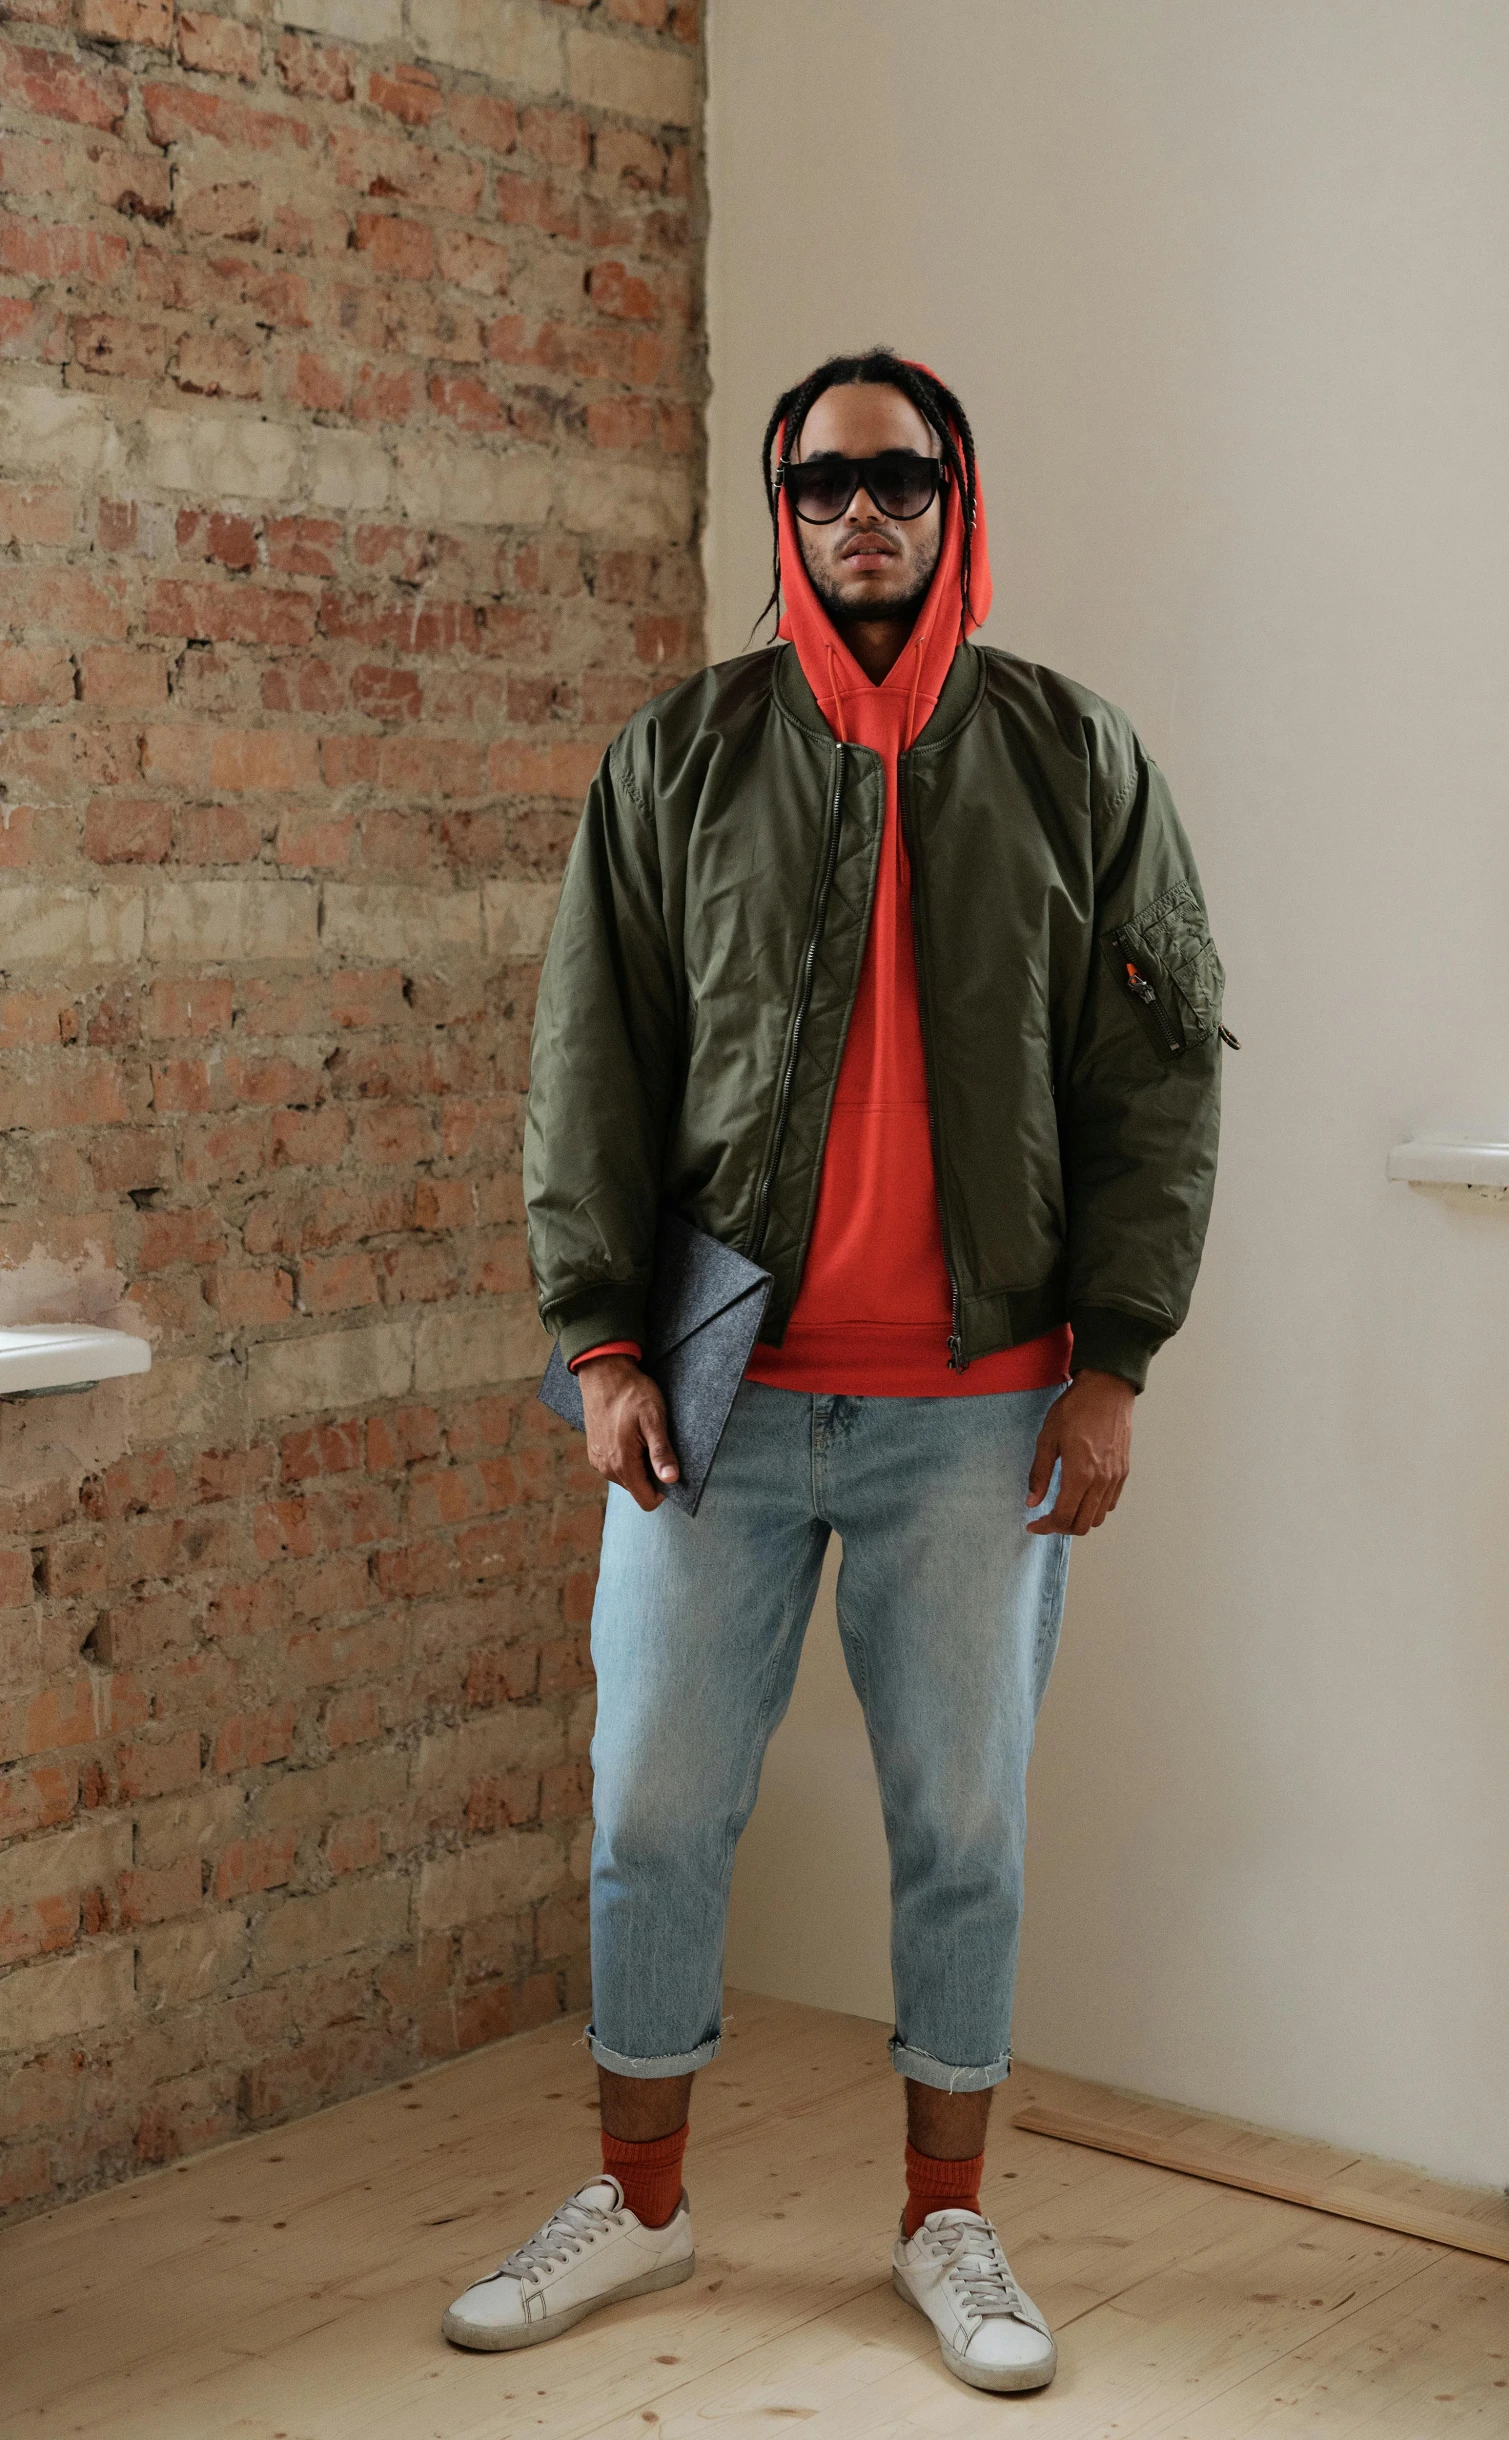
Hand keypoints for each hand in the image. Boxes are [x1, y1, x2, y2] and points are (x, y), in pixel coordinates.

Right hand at [577, 1354, 679, 1511]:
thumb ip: (661, 1452)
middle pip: (637, 1489)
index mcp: (622, 1464)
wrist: (603, 1372)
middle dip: (650, 1473)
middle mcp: (606, 1468)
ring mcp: (597, 1460)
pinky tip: (629, 1433)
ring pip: (626, 1477)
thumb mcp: (654, 1419)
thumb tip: (671, 1479)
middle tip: (655, 1443)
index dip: (663, 1490)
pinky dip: (626, 1456)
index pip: (646, 1500)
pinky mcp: (593, 1451)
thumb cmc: (631, 1393)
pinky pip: (615, 1466)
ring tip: (641, 1435)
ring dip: (638, 1464)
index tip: (668, 1465)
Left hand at [1026, 1369, 1134, 1535]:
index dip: (1045, 1527)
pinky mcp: (1123, 1471)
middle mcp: (1101, 1482)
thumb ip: (1039, 1474)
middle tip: (1046, 1519)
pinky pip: (1110, 1503)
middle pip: (1082, 1525)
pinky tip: (1081, 1496)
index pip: (1063, 1518)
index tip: (1033, 1525)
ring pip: (1098, 1518)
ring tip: (1063, 1509)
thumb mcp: (1047, 1439)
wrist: (1107, 1390)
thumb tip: (1032, 1502)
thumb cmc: (1074, 1410)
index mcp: (1080, 1475)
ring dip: (1079, 1520)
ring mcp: (1115, 1478)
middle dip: (1061, 1528)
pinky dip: (1095, 1508)